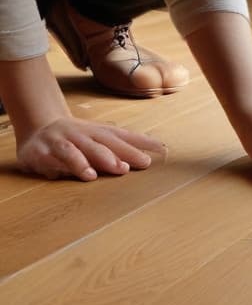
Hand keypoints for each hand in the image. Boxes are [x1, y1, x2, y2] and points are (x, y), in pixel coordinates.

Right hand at [17, 117, 165, 180]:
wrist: (37, 129)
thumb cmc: (78, 140)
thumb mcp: (100, 140)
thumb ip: (122, 148)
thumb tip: (152, 155)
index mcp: (98, 131)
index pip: (123, 136)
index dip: (142, 142)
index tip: (162, 149)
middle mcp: (81, 134)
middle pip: (101, 143)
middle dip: (116, 154)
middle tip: (130, 167)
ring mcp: (60, 141)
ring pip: (73, 150)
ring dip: (84, 162)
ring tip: (93, 175)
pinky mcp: (40, 152)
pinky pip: (50, 159)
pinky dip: (59, 166)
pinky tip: (67, 174)